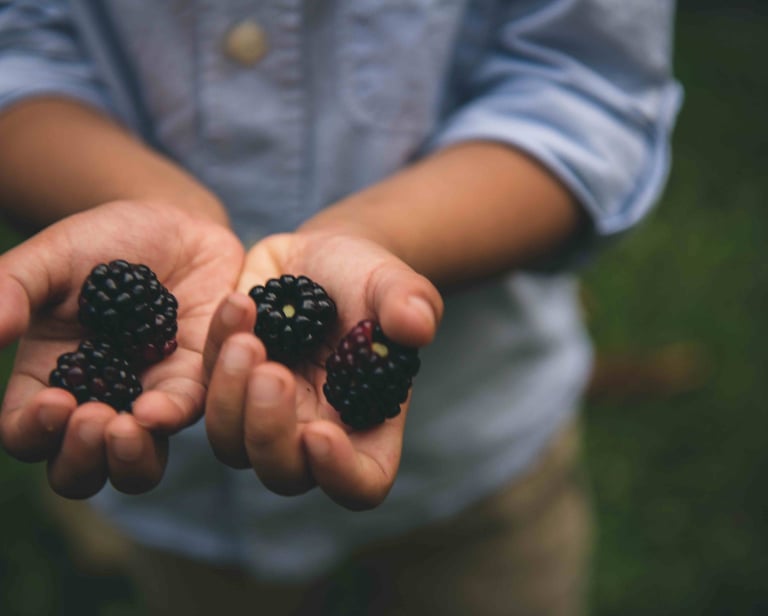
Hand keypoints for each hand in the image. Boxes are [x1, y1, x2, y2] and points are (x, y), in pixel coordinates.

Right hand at [0, 201, 243, 496]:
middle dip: (85, 459)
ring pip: (140, 465)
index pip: (26, 435)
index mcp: (46, 379)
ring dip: (137, 456)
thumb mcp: (52, 258)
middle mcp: (96, 401)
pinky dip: (193, 394)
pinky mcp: (196, 384)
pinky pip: (198, 407)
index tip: (55, 401)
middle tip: (97, 417)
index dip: (34, 432)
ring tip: (140, 419)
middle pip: (80, 472)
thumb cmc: (104, 243)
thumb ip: (12, 288)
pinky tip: (195, 359)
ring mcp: (148, 400)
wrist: (175, 226)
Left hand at [204, 232, 442, 509]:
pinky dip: (215, 351)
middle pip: (283, 473)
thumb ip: (409, 303)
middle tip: (271, 373)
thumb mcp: (392, 283)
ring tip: (246, 337)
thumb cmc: (366, 280)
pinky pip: (204, 389)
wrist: (320, 258)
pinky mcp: (226, 386)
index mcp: (366, 426)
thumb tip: (416, 326)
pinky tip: (238, 304)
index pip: (360, 484)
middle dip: (269, 430)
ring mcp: (264, 415)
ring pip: (231, 443)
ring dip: (230, 397)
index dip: (339, 474)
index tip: (320, 433)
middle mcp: (313, 432)